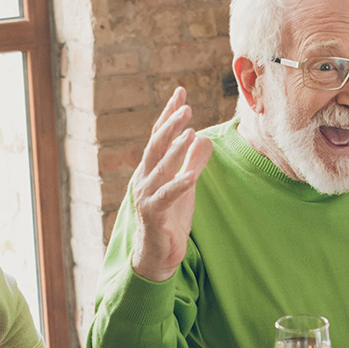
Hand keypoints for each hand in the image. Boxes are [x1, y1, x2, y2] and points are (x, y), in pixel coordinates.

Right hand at [129, 86, 213, 282]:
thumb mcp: (185, 186)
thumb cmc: (170, 218)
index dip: (169, 115)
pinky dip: (178, 185)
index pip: (158, 136)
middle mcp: (144, 179)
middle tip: (186, 107)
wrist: (158, 255)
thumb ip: (192, 162)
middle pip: (156, 146)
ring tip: (190, 132)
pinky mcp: (153, 216)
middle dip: (170, 125)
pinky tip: (191, 176)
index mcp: (150, 169)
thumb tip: (204, 138)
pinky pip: (166, 197)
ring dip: (175, 149)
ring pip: (159, 168)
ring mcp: (146, 197)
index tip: (180, 92)